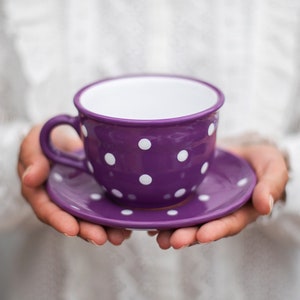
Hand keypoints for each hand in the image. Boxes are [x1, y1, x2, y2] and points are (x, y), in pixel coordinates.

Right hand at [18, 125, 130, 244]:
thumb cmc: (46, 138)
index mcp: (41, 191)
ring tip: (119, 236)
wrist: (66, 134)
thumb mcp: (35, 144)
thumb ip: (33, 159)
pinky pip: (106, 206)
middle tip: (102, 238)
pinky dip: (116, 215)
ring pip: (92, 217)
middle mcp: (62, 200)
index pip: (48, 209)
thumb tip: (30, 179)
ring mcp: (81, 197)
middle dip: (87, 230)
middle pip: (73, 219)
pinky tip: (128, 222)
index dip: (59, 220)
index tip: (72, 229)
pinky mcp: (96, 192)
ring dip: (105, 228)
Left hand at [151, 144, 288, 248]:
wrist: (240, 152)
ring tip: (157, 235)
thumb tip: (265, 205)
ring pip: (185, 220)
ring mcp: (201, 203)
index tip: (202, 236)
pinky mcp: (188, 192)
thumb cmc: (260, 162)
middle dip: (188, 235)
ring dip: (171, 229)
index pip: (227, 224)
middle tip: (172, 241)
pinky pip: (175, 205)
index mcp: (239, 210)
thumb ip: (271, 185)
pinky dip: (162, 212)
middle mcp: (217, 211)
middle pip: (202, 227)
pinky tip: (149, 217)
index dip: (216, 230)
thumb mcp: (272, 168)